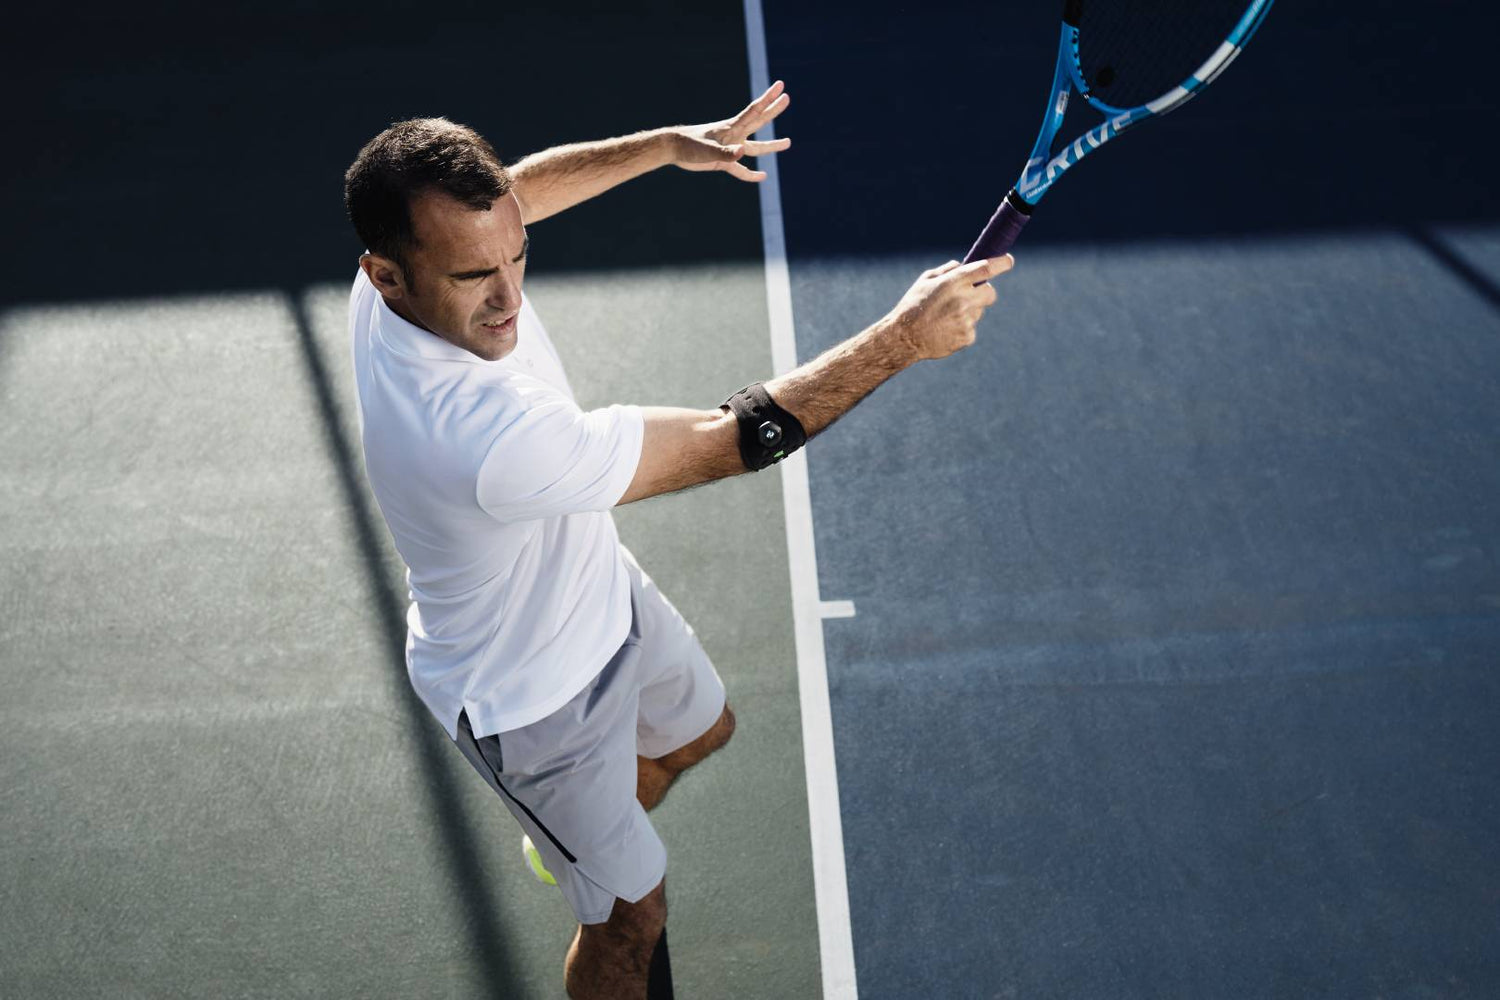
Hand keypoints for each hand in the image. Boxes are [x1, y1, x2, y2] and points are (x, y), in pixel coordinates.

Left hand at [669, 81, 791, 181]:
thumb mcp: (707, 151)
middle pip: (758, 122)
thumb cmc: (689, 146)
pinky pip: (741, 170)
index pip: (754, 112)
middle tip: (787, 98)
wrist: (673, 149)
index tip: (781, 87)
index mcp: (731, 128)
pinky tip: (762, 177)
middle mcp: (734, 135)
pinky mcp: (723, 161)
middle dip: (773, 110)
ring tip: (788, 142)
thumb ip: (726, 153)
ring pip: (755, 147)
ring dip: (771, 145)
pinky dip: (750, 174)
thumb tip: (742, 152)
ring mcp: (730, 148)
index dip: (768, 99)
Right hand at [882, 256, 1014, 361]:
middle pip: (991, 293)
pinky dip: (962, 328)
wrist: (904, 338)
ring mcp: (966, 319)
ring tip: (945, 317)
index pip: (986, 268)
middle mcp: (963, 299)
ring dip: (969, 312)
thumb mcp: (925, 280)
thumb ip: (948, 271)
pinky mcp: (967, 336)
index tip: (1009, 261)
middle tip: (970, 295)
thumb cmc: (913, 305)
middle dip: (984, 292)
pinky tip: (945, 329)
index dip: (1002, 263)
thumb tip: (965, 265)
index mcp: (953, 282)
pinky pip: (971, 328)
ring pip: (979, 311)